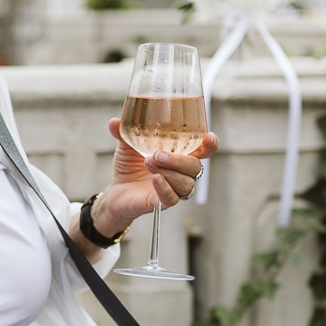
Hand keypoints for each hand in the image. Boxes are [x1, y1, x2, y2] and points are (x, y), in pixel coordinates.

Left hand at [91, 121, 218, 238]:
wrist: (117, 191)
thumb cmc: (130, 166)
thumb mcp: (126, 146)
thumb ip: (125, 132)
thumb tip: (114, 122)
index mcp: (180, 155)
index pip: (205, 150)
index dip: (211, 144)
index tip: (208, 136)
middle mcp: (182, 173)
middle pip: (195, 167)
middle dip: (178, 160)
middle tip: (156, 154)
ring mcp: (175, 189)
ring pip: (186, 183)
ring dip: (169, 172)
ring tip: (147, 163)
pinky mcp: (163, 203)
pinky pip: (172, 198)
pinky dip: (165, 188)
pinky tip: (155, 179)